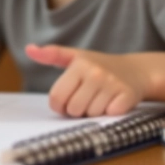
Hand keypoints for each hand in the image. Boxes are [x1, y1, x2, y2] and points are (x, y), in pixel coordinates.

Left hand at [26, 44, 150, 116]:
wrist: (136, 70)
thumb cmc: (99, 66)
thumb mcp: (75, 56)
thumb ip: (51, 54)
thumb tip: (28, 48)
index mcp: (79, 64)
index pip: (56, 98)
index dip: (59, 105)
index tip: (68, 99)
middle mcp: (95, 73)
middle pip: (73, 109)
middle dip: (77, 109)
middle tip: (86, 99)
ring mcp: (112, 85)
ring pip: (90, 115)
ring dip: (93, 113)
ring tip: (100, 99)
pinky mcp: (127, 97)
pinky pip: (107, 116)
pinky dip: (109, 114)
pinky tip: (112, 102)